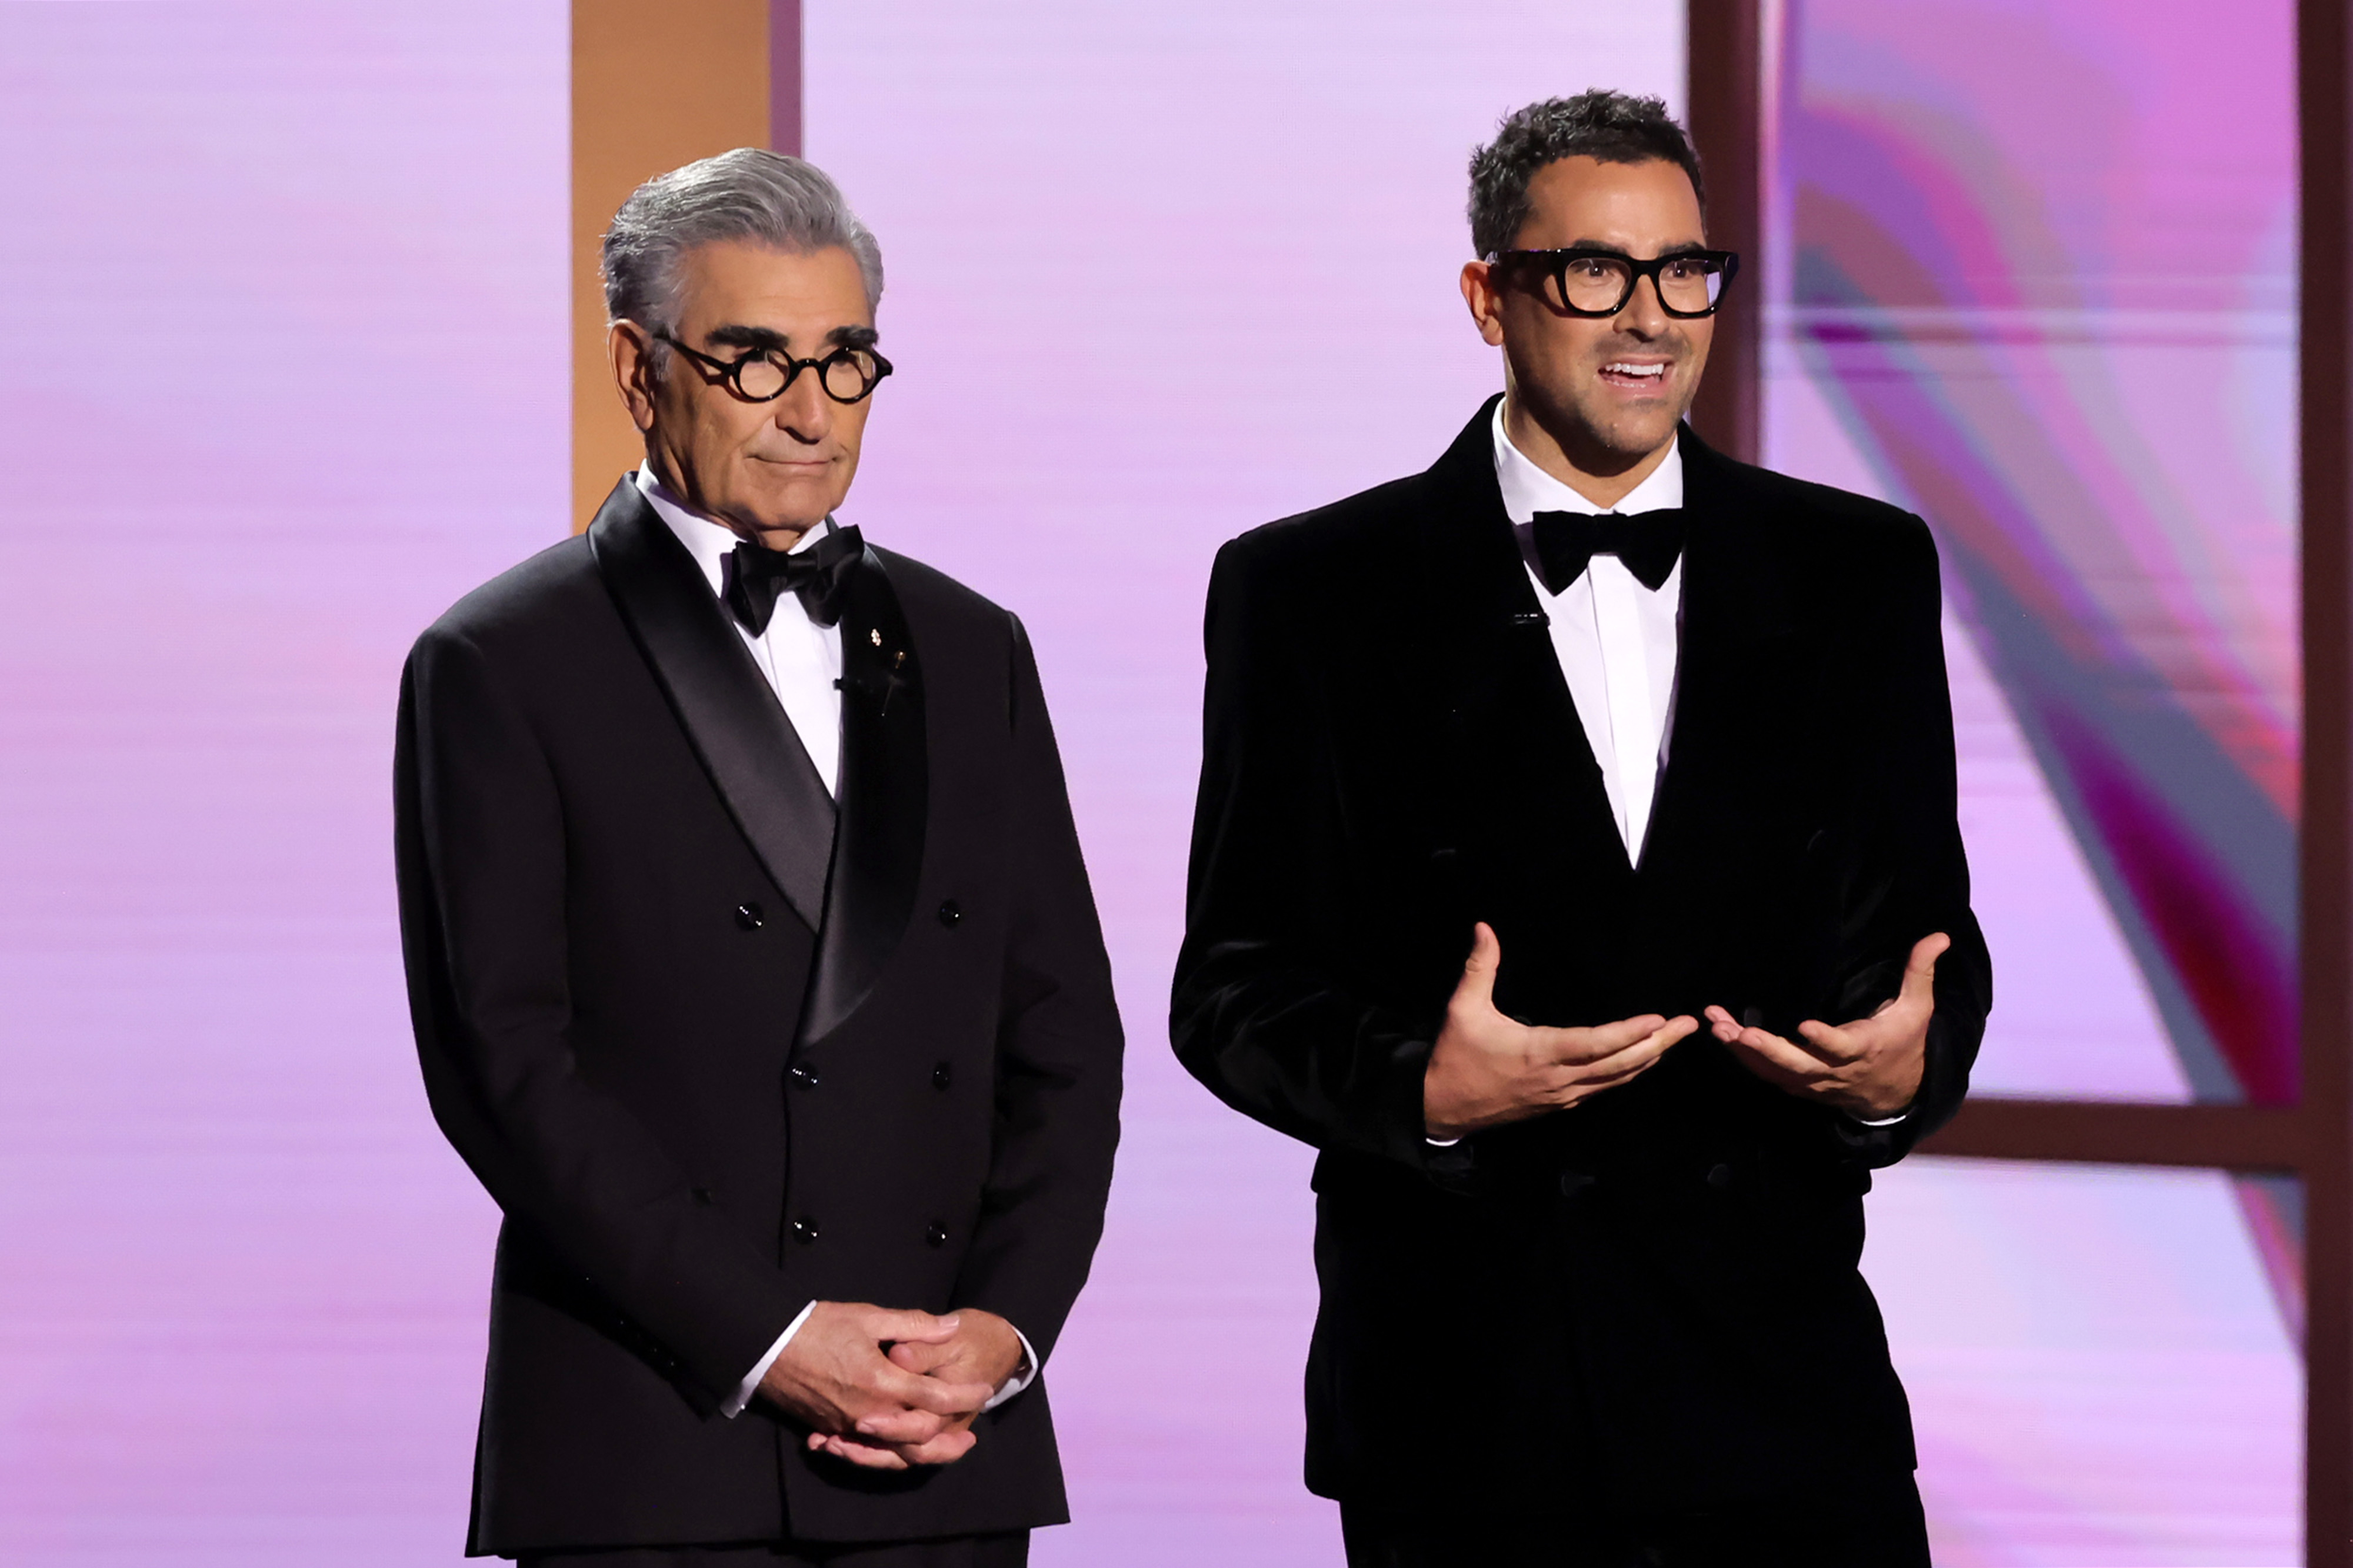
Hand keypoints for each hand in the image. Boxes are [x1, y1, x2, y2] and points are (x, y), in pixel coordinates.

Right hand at [757, 1302, 993, 1469]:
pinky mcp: (829, 1428)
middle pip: (917, 1440)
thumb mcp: (869, 1317)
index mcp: (882, 1383)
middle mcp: (868, 1413)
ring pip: (892, 1450)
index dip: (964, 1396)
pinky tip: (898, 1445)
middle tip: (969, 1438)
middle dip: (948, 1442)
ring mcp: (847, 1425)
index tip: (984, 1391)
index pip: (935, 1398)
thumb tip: (951, 1327)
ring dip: (920, 1452)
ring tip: (942, 1447)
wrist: (766, 1346)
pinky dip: (884, 1451)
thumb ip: (914, 1325)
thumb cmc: (818, 1326)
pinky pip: (864, 1448)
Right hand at [1422, 922, 1696, 1138]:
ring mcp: (1562, 1095)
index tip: (1658, 1018)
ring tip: (1674, 1039)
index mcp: (1540, 1052)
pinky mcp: (1559, 1103)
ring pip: (1617, 1079)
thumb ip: (1480, 967)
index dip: (1630, 1032)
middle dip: (1659, 1044)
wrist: (1442, 1107)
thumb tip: (1485, 927)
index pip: (1596, 1043)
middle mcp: (1560, 1078)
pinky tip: (1640, 1061)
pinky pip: (1604, 1089)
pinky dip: (1627, 1073)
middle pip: (1621, 1064)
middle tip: (1689, 1025)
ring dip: (1649, 1059)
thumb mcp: (1462, 1009)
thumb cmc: (1455, 1056)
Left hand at [1705, 933, 1949, 1118]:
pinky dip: (1744, 1058)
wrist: (1897, 1093)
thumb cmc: (1904, 1042)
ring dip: (1744, 1051)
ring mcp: (1815, 1081)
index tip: (1805, 1026)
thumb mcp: (1917, 1009)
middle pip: (1799, 1066)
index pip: (1843, 1047)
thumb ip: (1920, 972)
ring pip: (1775, 1071)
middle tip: (1741, 1032)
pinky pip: (1768, 1075)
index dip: (1825, 1040)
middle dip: (1768, 1050)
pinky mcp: (1800, 1085)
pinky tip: (1721, 1034)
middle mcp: (1836, 1070)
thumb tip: (1939, 935)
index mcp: (1865, 1048)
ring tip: (1717, 1026)